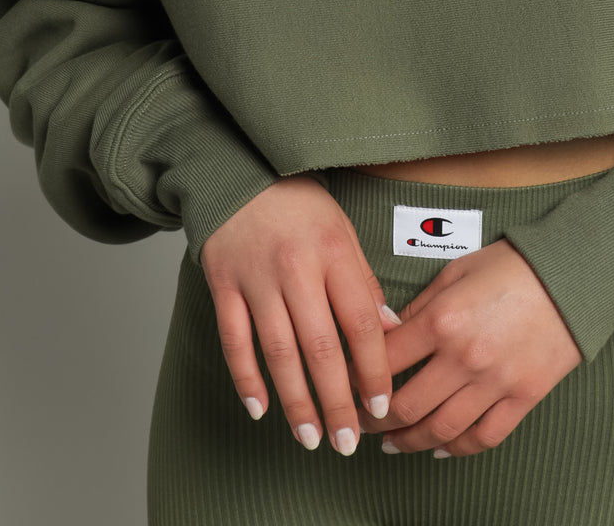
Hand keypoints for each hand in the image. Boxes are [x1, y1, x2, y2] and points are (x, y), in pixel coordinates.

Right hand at [200, 173, 398, 457]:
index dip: (373, 370)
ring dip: (295, 401)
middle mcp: (296, 268)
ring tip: (311, 437)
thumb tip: (390, 331)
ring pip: (277, 352)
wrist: (241, 171)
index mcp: (334, 253)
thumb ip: (363, 282)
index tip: (380, 406)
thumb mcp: (343, 231)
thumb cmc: (300, 204)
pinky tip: (260, 408)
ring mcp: (256, 278)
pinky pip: (235, 340)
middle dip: (336, 401)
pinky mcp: (223, 284)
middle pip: (320, 347)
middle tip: (348, 443)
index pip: (360, 323)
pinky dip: (246, 378)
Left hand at [350, 238, 582, 456]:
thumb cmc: (512, 265)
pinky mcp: (523, 397)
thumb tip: (388, 332)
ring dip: (409, 442)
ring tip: (392, 444)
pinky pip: (483, 437)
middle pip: (406, 405)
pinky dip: (457, 449)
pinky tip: (440, 448)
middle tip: (362, 422)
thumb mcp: (455, 271)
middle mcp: (464, 357)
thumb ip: (420, 306)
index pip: (386, 360)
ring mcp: (495, 382)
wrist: (571, 275)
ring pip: (440, 430)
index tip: (346, 384)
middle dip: (376, 420)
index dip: (358, 376)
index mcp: (443, 320)